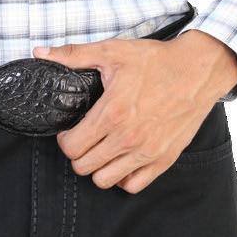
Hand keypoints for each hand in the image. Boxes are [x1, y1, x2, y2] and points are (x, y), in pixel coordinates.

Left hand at [32, 30, 236, 194]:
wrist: (197, 70)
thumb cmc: (155, 61)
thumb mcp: (112, 51)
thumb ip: (73, 55)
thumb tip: (40, 52)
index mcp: (112, 113)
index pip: (72, 147)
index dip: (64, 139)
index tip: (69, 130)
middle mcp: (128, 138)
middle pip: (84, 167)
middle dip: (78, 153)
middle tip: (83, 137)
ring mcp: (147, 152)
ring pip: (105, 181)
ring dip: (98, 167)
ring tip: (101, 148)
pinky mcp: (163, 160)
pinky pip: (133, 185)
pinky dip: (123, 176)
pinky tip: (122, 157)